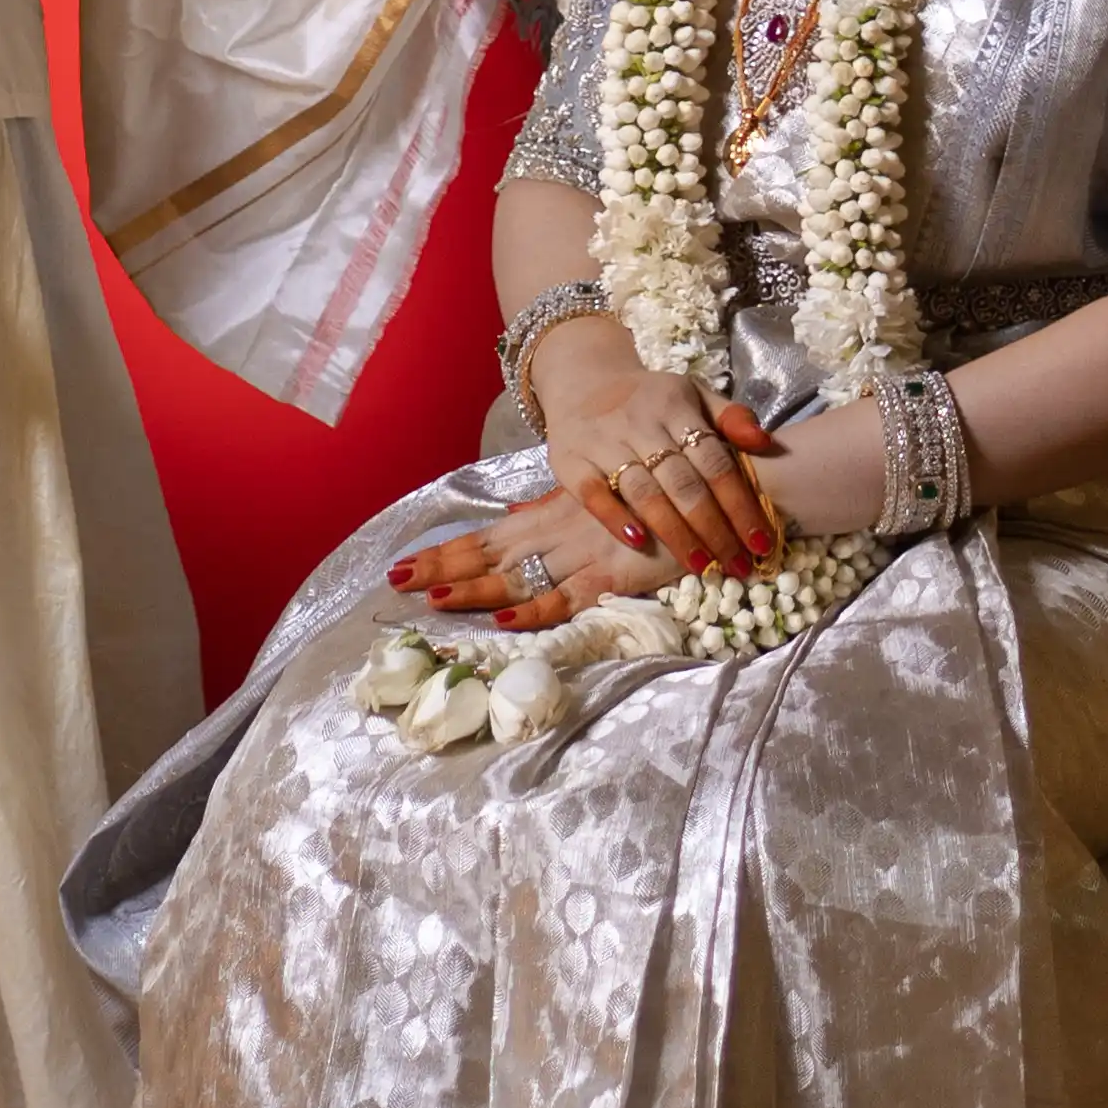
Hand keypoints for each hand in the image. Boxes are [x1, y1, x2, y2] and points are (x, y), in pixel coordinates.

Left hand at [391, 483, 677, 627]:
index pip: (486, 537)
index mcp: (550, 516)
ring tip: (434, 599)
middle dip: (442, 569)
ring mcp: (584, 554)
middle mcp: (559, 533)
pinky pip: (568, 598)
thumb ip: (549, 512)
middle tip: (395, 580)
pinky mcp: (614, 576)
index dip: (444, 553)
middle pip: (489, 555)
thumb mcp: (591, 501)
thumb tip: (510, 520)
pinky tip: (506, 617)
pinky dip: (537, 610)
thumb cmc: (652, 498)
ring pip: (519, 577)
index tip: (402, 564)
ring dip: (476, 589)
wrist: (712, 490)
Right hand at [538, 361, 780, 574]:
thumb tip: (766, 443)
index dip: (740, 503)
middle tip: (738, 566)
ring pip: (644, 493)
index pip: (714, 460)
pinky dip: (615, 518)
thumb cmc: (649, 399)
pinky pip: (594, 493)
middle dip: (715, 529)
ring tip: (703, 567)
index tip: (762, 541)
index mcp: (675, 404)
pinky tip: (638, 543)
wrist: (582, 380)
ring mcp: (601, 440)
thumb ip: (731, 417)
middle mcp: (638, 421)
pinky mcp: (570, 460)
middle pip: (683, 483)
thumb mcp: (692, 394)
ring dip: (675, 534)